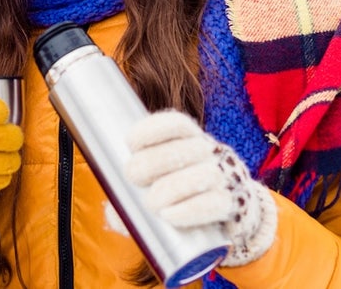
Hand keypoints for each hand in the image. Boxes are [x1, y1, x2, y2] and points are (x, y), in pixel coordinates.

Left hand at [125, 110, 277, 265]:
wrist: (225, 215)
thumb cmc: (178, 196)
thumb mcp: (155, 185)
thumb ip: (130, 198)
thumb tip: (111, 212)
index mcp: (190, 140)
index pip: (177, 123)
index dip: (152, 129)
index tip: (130, 142)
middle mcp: (209, 154)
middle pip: (183, 149)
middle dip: (153, 161)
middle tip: (132, 176)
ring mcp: (222, 178)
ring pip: (202, 175)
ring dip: (172, 187)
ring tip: (151, 203)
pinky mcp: (229, 204)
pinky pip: (214, 203)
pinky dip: (189, 209)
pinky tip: (169, 215)